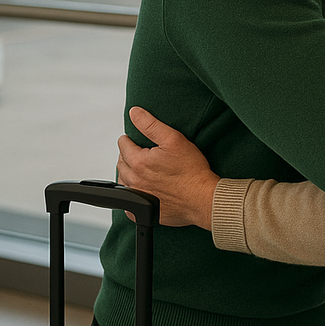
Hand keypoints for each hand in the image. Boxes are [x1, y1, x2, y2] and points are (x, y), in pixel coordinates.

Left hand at [116, 106, 218, 228]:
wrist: (203, 198)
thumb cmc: (192, 170)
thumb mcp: (174, 139)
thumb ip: (151, 125)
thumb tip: (135, 113)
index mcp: (139, 162)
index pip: (123, 145)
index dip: (130, 139)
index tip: (136, 139)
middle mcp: (135, 181)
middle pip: (121, 163)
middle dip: (128, 155)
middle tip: (141, 152)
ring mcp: (138, 198)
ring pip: (124, 181)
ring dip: (129, 173)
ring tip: (143, 168)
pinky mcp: (144, 212)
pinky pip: (129, 203)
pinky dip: (133, 194)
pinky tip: (145, 188)